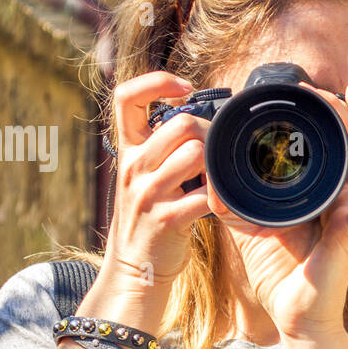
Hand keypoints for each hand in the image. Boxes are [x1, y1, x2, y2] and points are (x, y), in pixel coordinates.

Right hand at [101, 71, 214, 290]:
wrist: (136, 268)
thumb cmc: (151, 215)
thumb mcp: (145, 174)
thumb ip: (163, 145)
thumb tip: (202, 115)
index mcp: (129, 150)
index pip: (126, 96)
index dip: (156, 81)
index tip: (183, 89)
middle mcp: (134, 167)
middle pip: (182, 123)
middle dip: (210, 133)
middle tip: (218, 152)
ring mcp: (149, 193)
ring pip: (196, 154)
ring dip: (217, 164)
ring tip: (217, 179)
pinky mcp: (168, 219)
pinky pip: (206, 195)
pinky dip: (222, 198)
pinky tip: (221, 204)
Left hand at [206, 80, 347, 340]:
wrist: (292, 317)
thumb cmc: (280, 276)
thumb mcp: (252, 227)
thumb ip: (235, 201)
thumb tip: (210, 175)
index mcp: (324, 198)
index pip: (333, 152)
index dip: (326, 123)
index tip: (308, 96)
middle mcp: (346, 203)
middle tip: (334, 87)